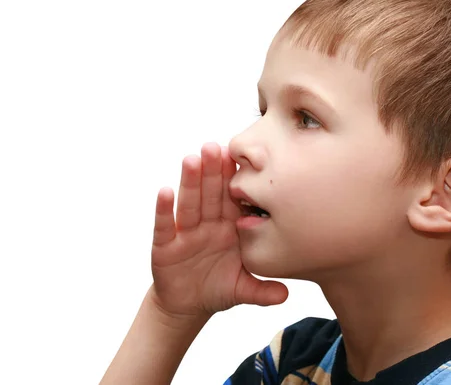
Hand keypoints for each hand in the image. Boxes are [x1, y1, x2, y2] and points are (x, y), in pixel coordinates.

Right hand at [149, 142, 287, 318]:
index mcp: (228, 228)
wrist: (188, 305)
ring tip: (192, 159)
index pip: (232, 199)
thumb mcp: (242, 290)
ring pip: (189, 204)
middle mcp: (207, 225)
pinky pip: (164, 226)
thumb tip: (285, 297)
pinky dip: (164, 210)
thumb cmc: (217, 289)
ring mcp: (185, 234)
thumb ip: (262, 291)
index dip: (235, 179)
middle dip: (212, 171)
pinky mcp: (165, 247)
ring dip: (189, 182)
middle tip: (215, 146)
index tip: (241, 157)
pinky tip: (164, 192)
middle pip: (210, 194)